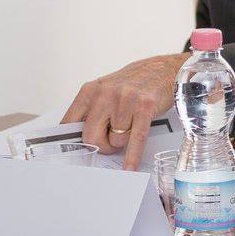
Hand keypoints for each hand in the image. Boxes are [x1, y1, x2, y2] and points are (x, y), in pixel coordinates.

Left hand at [62, 53, 185, 170]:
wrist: (165, 69)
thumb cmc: (135, 82)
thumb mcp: (106, 91)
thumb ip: (91, 111)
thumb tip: (79, 138)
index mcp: (90, 90)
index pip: (70, 123)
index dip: (72, 141)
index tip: (73, 152)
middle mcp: (105, 94)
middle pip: (91, 137)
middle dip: (102, 146)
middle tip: (110, 143)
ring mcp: (126, 100)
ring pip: (116, 140)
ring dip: (124, 139)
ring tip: (131, 125)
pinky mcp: (145, 107)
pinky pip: (135, 139)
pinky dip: (132, 155)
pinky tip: (130, 166)